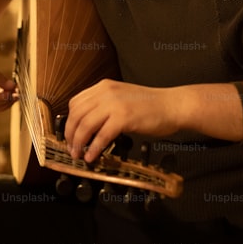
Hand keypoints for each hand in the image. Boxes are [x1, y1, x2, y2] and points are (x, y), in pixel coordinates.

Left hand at [64, 79, 178, 163]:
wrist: (173, 105)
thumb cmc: (151, 105)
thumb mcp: (122, 97)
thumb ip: (104, 106)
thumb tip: (87, 125)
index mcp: (104, 87)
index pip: (75, 103)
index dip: (69, 121)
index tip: (70, 135)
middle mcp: (106, 92)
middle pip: (76, 115)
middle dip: (70, 135)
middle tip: (71, 148)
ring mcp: (115, 104)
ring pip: (85, 125)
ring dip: (78, 143)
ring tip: (78, 155)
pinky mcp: (124, 118)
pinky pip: (101, 136)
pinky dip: (94, 148)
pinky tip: (93, 156)